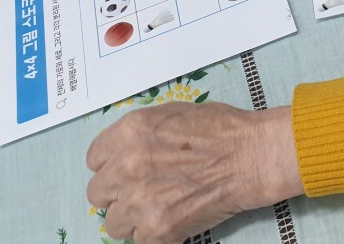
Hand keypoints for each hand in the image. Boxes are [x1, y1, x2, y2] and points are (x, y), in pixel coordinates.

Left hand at [86, 102, 302, 243]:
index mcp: (129, 131)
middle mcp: (127, 165)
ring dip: (132, 218)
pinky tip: (172, 220)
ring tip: (157, 208)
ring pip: (113, 223)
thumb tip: (122, 151)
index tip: (123, 170)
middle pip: (97, 193)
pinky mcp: (158, 229)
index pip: (94, 158)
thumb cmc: (218, 129)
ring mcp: (140, 200)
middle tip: (140, 191)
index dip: (110, 164)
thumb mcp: (170, 113)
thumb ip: (139, 134)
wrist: (249, 156)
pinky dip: (153, 235)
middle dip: (116, 193)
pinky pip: (138, 241)